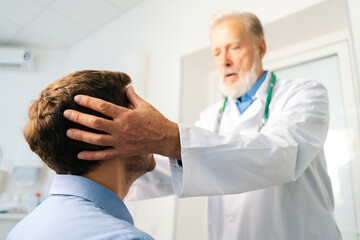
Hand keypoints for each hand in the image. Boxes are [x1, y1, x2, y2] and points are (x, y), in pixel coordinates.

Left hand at [63, 86, 180, 159]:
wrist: (165, 138)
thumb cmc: (156, 120)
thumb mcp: (145, 105)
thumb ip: (132, 96)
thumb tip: (126, 87)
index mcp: (125, 115)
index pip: (102, 106)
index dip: (88, 101)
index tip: (77, 98)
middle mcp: (121, 129)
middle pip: (95, 123)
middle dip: (78, 117)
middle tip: (66, 114)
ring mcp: (120, 142)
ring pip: (96, 139)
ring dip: (81, 136)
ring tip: (68, 132)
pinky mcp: (122, 152)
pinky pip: (104, 155)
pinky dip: (91, 156)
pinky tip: (79, 155)